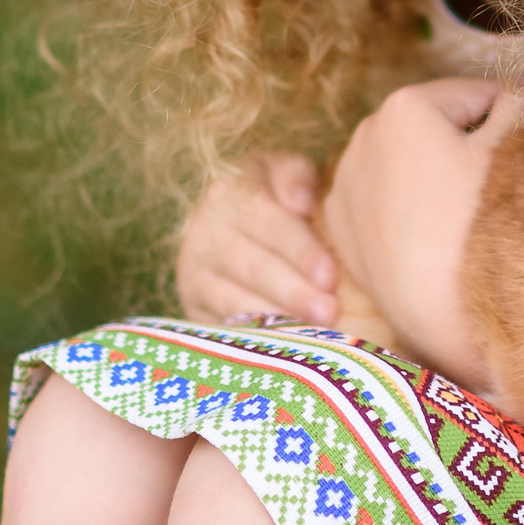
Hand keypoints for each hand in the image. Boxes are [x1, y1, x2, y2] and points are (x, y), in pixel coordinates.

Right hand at [176, 152, 334, 324]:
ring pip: (236, 302)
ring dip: (277, 321)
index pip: (268, 223)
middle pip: (252, 267)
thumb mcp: (283, 173)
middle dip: (294, 292)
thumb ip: (295, 176)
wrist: (229, 229)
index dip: (300, 251)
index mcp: (228, 191)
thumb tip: (300, 201)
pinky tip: (287, 350)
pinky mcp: (193, 308)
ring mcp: (193, 273)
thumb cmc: (277, 200)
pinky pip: (224, 328)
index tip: (330, 276)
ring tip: (315, 336)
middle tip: (329, 312)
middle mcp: (203, 231)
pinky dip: (256, 341)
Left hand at [319, 77, 517, 394]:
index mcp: (404, 108)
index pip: (481, 95)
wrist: (450, 321)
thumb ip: (523, 106)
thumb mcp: (518, 151)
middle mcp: (362, 139)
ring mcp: (346, 187)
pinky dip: (411, 211)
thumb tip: (522, 96)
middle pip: (439, 127)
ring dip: (440, 177)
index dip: (518, 118)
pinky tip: (437, 239)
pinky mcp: (342, 232)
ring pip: (410, 164)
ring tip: (469, 218)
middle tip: (504, 188)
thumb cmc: (488, 228)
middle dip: (471, 146)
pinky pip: (386, 203)